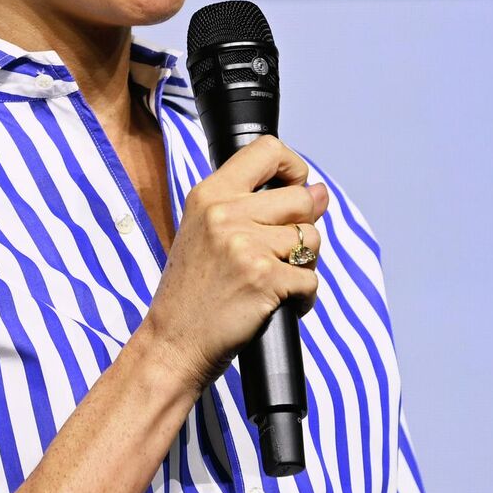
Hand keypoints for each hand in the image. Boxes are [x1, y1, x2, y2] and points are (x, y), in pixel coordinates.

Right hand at [136, 135, 326, 393]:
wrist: (173, 343)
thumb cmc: (192, 292)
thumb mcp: (207, 232)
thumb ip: (258, 206)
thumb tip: (320, 192)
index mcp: (209, 194)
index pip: (267, 149)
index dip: (293, 167)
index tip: (293, 187)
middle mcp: (225, 213)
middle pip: (302, 198)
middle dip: (302, 229)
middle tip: (277, 254)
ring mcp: (245, 245)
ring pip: (311, 240)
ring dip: (302, 266)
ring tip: (271, 281)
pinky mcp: (264, 279)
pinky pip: (311, 280)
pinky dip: (302, 298)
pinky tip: (275, 303)